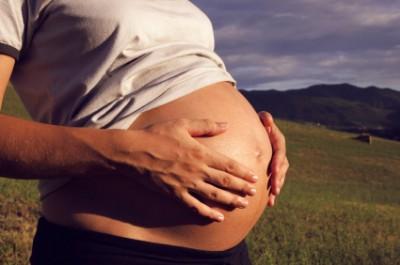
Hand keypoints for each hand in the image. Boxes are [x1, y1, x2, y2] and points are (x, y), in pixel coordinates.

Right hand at [113, 118, 257, 221]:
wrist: (133, 152)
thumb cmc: (157, 135)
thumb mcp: (182, 124)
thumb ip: (206, 125)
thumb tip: (227, 124)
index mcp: (200, 153)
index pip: (228, 164)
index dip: (243, 172)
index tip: (254, 177)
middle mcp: (196, 170)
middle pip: (224, 181)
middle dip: (241, 187)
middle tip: (254, 193)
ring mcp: (186, 184)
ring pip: (214, 195)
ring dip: (230, 200)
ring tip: (243, 204)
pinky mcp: (175, 194)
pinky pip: (195, 206)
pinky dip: (208, 213)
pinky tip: (218, 217)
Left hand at [258, 111, 288, 206]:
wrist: (256, 131)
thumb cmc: (256, 123)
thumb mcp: (261, 119)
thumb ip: (264, 119)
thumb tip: (266, 118)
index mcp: (278, 141)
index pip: (280, 152)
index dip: (278, 162)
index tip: (275, 170)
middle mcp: (279, 153)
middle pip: (282, 168)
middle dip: (278, 179)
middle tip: (275, 189)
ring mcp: (277, 163)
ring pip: (279, 177)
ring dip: (276, 188)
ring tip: (272, 198)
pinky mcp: (272, 171)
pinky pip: (274, 182)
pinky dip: (272, 193)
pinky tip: (269, 203)